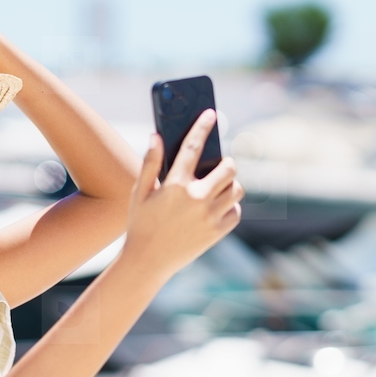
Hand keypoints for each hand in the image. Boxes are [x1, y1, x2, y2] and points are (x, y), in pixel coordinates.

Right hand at [120, 109, 242, 278]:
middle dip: (225, 163)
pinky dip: (230, 207)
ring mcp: (210, 216)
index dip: (203, 127)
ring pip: (236, 189)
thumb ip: (149, 163)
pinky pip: (235, 212)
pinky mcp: (217, 232)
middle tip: (217, 167)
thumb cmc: (141, 224)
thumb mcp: (139, 193)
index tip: (210, 114)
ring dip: (230, 185)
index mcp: (175, 185)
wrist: (147, 262)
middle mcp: (196, 198)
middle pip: (228, 167)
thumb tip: (157, 136)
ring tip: (217, 188)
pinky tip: (216, 208)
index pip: (193, 146)